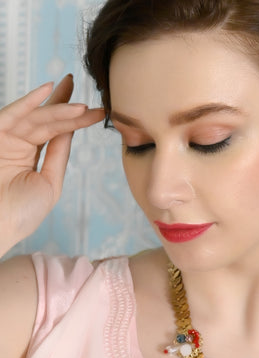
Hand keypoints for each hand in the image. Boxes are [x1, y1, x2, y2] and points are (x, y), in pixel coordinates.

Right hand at [0, 75, 103, 255]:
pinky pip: (12, 114)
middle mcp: (18, 144)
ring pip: (37, 118)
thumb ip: (58, 156)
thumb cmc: (21, 214)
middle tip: (93, 102)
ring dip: (59, 109)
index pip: (56, 133)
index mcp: (31, 157)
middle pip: (49, 122)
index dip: (75, 121)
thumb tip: (71, 133)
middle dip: (71, 111)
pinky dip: (29, 102)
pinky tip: (48, 90)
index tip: (97, 113)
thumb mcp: (50, 183)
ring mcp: (6, 139)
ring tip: (82, 106)